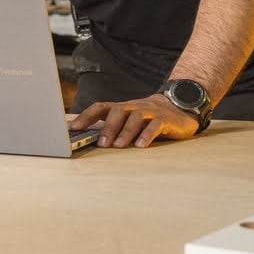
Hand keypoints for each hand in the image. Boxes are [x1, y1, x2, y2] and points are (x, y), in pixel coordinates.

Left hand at [69, 94, 198, 147]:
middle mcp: (134, 107)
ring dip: (125, 132)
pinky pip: (155, 126)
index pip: (101, 107)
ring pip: (136, 118)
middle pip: (118, 111)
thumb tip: (85, 137)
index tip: (74, 128)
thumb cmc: (148, 117)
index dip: (86, 116)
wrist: (180, 107)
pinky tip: (141, 146)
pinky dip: (147, 135)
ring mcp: (150, 112)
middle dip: (108, 128)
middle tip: (101, 144)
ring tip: (119, 146)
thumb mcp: (129, 119)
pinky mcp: (165, 120)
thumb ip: (111, 126)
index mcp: (123, 108)